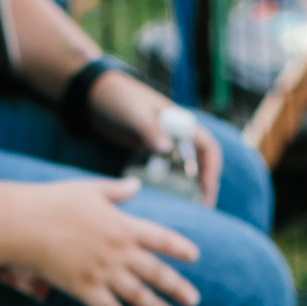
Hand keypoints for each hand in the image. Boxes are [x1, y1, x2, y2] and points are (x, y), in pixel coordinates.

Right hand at [14, 178, 200, 305]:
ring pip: (138, 295)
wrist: (25, 224)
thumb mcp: (90, 189)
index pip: (161, 239)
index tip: (194, 257)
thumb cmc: (54, 202)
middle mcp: (119, 252)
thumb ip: (116, 191)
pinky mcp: (85, 289)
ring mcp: (103, 273)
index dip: (179, 248)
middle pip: (156, 273)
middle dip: (177, 287)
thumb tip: (136, 186)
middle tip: (193, 300)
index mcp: (123, 226)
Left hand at [91, 70, 223, 205]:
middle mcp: (176, 135)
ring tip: (186, 211)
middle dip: (204, 186)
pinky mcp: (149, 152)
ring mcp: (163, 145)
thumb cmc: (118, 98)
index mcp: (179, 122)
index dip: (211, 169)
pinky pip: (165, 172)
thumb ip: (149, 129)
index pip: (207, 147)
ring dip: (188, 189)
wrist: (95, 94)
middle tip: (201, 210)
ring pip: (184, 170)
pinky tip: (163, 201)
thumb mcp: (134, 113)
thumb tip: (165, 148)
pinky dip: (168, 186)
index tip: (206, 189)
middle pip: (200, 163)